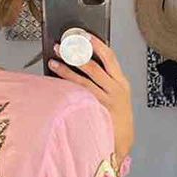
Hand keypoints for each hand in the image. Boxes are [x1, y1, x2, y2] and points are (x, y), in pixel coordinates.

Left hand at [49, 36, 134, 159]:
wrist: (123, 141)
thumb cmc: (117, 118)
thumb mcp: (118, 96)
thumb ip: (106, 81)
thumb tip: (85, 63)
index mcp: (121, 83)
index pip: (109, 57)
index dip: (96, 44)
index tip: (83, 35)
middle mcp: (116, 90)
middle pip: (94, 66)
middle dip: (76, 54)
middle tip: (60, 46)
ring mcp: (107, 101)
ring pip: (84, 81)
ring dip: (67, 70)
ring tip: (53, 62)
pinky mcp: (98, 112)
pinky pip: (81, 96)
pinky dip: (68, 88)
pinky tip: (57, 83)